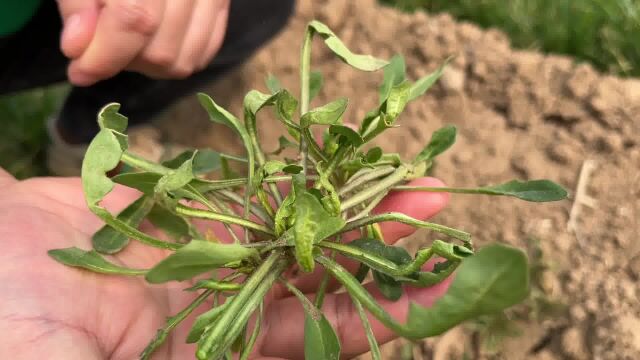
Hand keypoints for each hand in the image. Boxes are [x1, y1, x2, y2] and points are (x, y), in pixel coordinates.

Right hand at [0, 167, 450, 358]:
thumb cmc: (11, 327)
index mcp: (209, 355)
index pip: (320, 336)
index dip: (382, 314)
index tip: (441, 291)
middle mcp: (221, 308)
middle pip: (322, 277)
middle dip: (384, 248)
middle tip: (441, 217)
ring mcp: (206, 255)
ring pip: (297, 228)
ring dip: (353, 205)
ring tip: (410, 180)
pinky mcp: (185, 213)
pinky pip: (251, 194)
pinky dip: (296, 179)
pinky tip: (336, 162)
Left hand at [57, 0, 229, 85]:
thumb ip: (77, 3)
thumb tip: (79, 49)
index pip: (136, 17)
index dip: (105, 54)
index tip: (80, 71)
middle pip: (161, 49)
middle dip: (123, 60)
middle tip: (100, 46)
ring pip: (183, 60)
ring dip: (146, 64)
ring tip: (126, 42)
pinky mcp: (222, 3)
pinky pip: (204, 52)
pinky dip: (175, 58)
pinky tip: (151, 41)